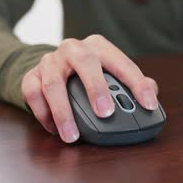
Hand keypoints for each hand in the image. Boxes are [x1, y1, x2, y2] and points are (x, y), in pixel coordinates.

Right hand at [21, 35, 158, 142]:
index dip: (138, 84)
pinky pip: (33, 94)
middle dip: (96, 89)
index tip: (148, 104)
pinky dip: (43, 114)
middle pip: (86, 64)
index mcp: (99, 47)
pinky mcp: (31, 75)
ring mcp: (50, 61)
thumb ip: (132, 81)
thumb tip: (152, 92)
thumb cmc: (88, 71)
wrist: (53, 64)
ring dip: (63, 111)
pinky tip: (54, 129)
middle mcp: (74, 49)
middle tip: (106, 113)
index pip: (122, 63)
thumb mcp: (110, 70)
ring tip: (73, 135)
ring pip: (54, 84)